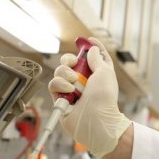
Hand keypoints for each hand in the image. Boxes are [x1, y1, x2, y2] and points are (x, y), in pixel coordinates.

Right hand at [47, 37, 130, 157]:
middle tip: (73, 64)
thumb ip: (97, 59)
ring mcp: (71, 89)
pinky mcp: (60, 98)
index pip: (94, 56)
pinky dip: (59, 85)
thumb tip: (93, 49)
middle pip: (70, 62)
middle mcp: (84, 80)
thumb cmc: (104, 97)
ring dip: (65, 73)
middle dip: (69, 60)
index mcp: (98, 73)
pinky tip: (68, 91)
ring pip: (59, 72)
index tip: (86, 39)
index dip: (91, 47)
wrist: (95, 119)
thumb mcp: (105, 73)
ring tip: (73, 83)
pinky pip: (53, 84)